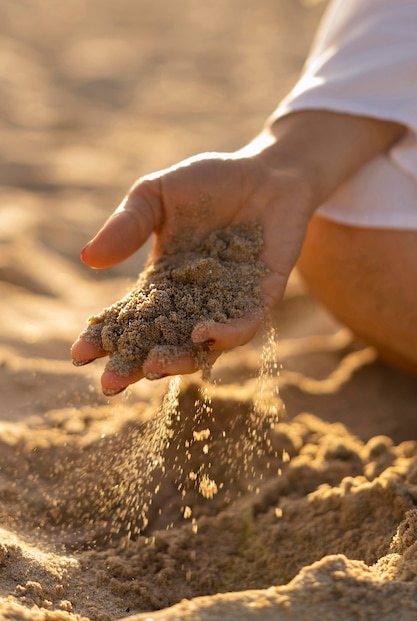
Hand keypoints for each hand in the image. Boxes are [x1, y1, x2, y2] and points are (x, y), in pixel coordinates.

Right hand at [71, 137, 314, 393]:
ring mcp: (228, 304)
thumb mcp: (156, 196)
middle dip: (136, 365)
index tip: (79, 354)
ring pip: (202, 346)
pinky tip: (204, 336)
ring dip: (178, 361)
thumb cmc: (209, 182)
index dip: (105, 339)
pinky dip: (225, 334)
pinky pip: (245, 325)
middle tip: (110, 383)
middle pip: (161, 344)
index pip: (130, 319)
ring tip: (152, 369)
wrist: (267, 170)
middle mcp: (194, 302)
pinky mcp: (263, 298)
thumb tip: (88, 259)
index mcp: (163, 283)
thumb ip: (127, 225)